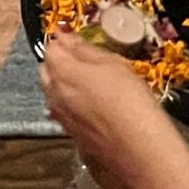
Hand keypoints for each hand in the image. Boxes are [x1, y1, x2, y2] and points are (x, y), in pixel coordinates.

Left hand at [41, 35, 188, 188]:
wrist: (140, 151)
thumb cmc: (131, 101)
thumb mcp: (114, 65)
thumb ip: (85, 50)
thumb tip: (66, 37)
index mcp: (61, 70)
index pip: (51, 47)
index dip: (64, 43)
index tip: (79, 42)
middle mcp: (53, 93)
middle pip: (48, 70)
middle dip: (61, 63)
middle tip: (88, 64)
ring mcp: (60, 116)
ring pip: (54, 92)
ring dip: (66, 85)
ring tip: (94, 87)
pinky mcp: (70, 134)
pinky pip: (65, 111)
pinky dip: (73, 105)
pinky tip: (95, 109)